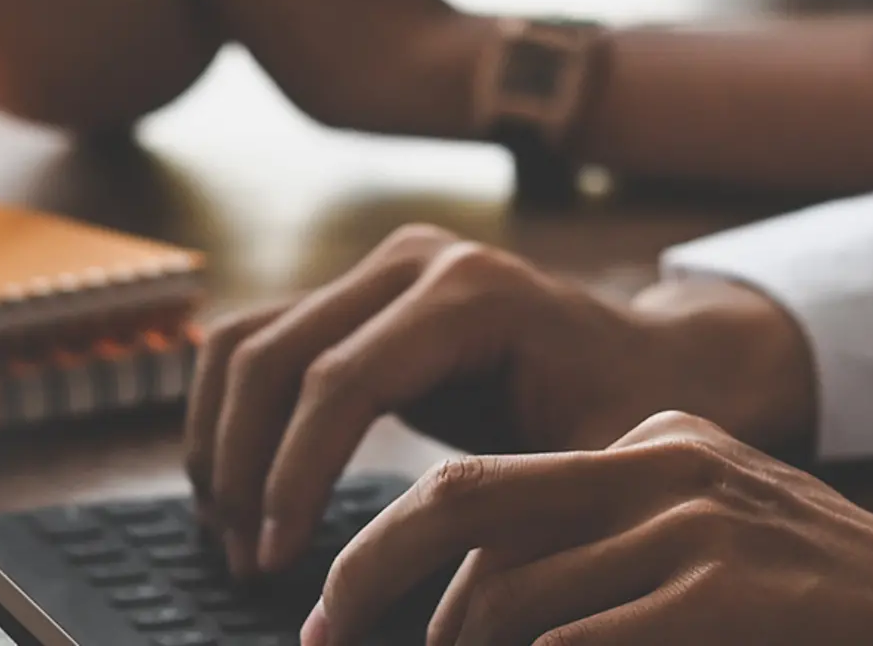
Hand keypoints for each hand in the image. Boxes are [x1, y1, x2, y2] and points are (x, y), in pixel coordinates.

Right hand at [186, 225, 814, 577]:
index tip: (275, 560)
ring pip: (243, 342)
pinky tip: (237, 488)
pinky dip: (228, 415)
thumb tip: (458, 613)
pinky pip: (256, 342)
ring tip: (230, 534)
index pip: (340, 382)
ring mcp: (377, 268)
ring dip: (219, 440)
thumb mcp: (601, 471)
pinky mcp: (355, 291)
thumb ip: (527, 520)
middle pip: (272, 355)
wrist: (654, 357)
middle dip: (242, 465)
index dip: (293, 475)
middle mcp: (413, 261)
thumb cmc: (634, 421)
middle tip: (245, 561)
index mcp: (473, 293)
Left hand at [309, 412, 872, 645]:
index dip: (389, 543)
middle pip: (469, 504)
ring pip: (519, 588)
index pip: (481, 486)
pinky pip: (586, 636)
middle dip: (374, 569)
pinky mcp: (733, 588)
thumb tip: (465, 603)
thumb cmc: (797, 598)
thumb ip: (594, 538)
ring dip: (461, 644)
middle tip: (325, 633)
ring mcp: (700, 521)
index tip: (336, 601)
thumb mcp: (695, 532)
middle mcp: (662, 461)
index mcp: (646, 441)